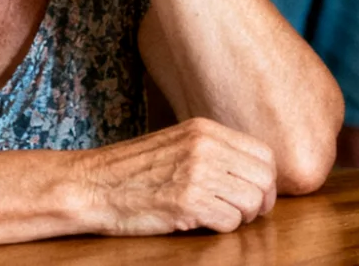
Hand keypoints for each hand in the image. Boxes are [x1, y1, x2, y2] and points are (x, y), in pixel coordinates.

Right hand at [77, 116, 277, 234]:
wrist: (91, 185)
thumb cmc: (131, 171)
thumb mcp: (177, 143)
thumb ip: (212, 150)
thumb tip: (250, 171)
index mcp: (206, 130)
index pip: (264, 153)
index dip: (267, 179)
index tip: (258, 194)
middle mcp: (206, 148)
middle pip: (264, 178)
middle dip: (261, 200)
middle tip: (247, 213)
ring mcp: (198, 174)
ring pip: (251, 201)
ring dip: (243, 216)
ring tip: (223, 217)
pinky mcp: (187, 203)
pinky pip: (230, 220)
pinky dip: (224, 227)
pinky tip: (204, 223)